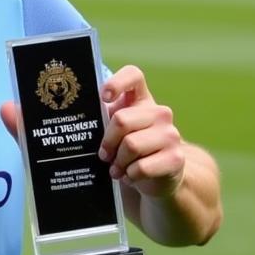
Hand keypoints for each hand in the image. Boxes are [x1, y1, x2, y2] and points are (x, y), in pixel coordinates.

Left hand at [98, 65, 184, 200]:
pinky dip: (130, 175)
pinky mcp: (176, 158)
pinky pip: (141, 167)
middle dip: (107, 142)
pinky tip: (131, 176)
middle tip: (104, 155)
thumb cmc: (129, 151)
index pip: (133, 76)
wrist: (158, 178)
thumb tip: (78, 122)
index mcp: (141, 101)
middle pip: (121, 120)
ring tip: (117, 169)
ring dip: (118, 162)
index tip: (104, 98)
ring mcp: (171, 134)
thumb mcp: (116, 133)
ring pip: (130, 145)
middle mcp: (160, 113)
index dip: (116, 82)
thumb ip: (104, 122)